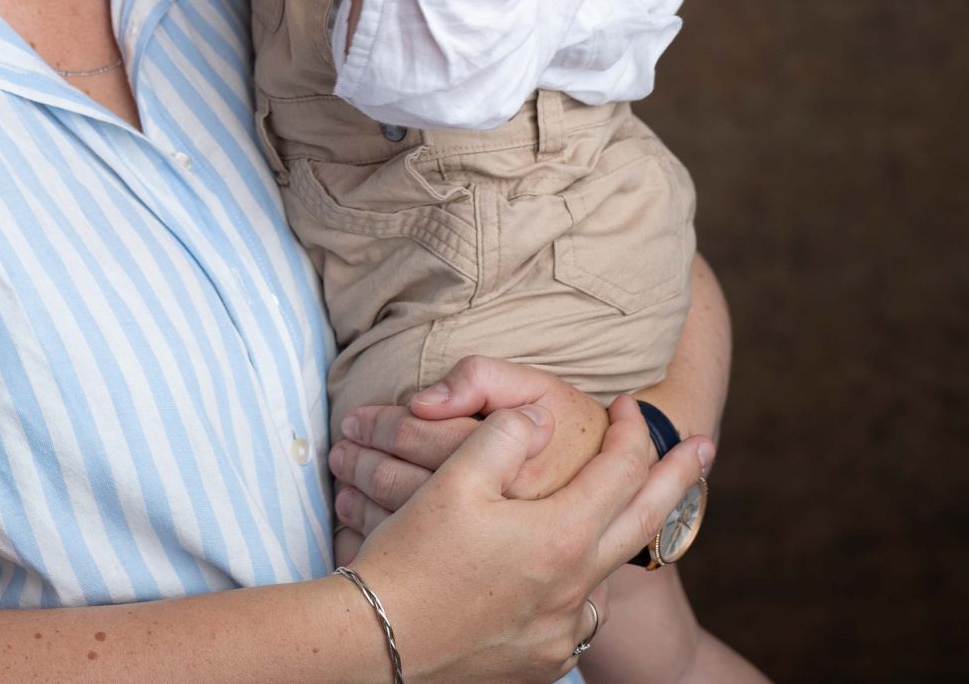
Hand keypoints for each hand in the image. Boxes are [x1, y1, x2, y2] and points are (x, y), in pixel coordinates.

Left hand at [330, 357, 613, 555]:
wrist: (626, 496)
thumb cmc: (576, 435)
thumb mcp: (542, 389)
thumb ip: (484, 379)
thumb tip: (424, 402)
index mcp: (516, 471)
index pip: (420, 435)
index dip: (380, 422)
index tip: (355, 417)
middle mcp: (507, 524)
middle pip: (401, 486)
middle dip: (361, 463)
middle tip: (342, 444)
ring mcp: (495, 565)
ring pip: (400, 526)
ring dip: (361, 493)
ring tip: (346, 465)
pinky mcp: (486, 590)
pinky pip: (414, 566)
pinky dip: (374, 538)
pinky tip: (358, 516)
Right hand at [341, 394, 714, 683]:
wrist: (376, 643)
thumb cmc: (411, 558)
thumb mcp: (454, 480)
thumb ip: (505, 434)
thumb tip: (541, 420)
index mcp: (562, 536)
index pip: (622, 470)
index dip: (631, 430)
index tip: (630, 403)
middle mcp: (576, 587)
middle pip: (644, 521)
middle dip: (677, 479)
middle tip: (702, 449)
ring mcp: (562, 630)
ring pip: (609, 576)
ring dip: (619, 539)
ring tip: (620, 516)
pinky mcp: (542, 661)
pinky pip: (578, 618)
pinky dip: (581, 589)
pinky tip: (562, 579)